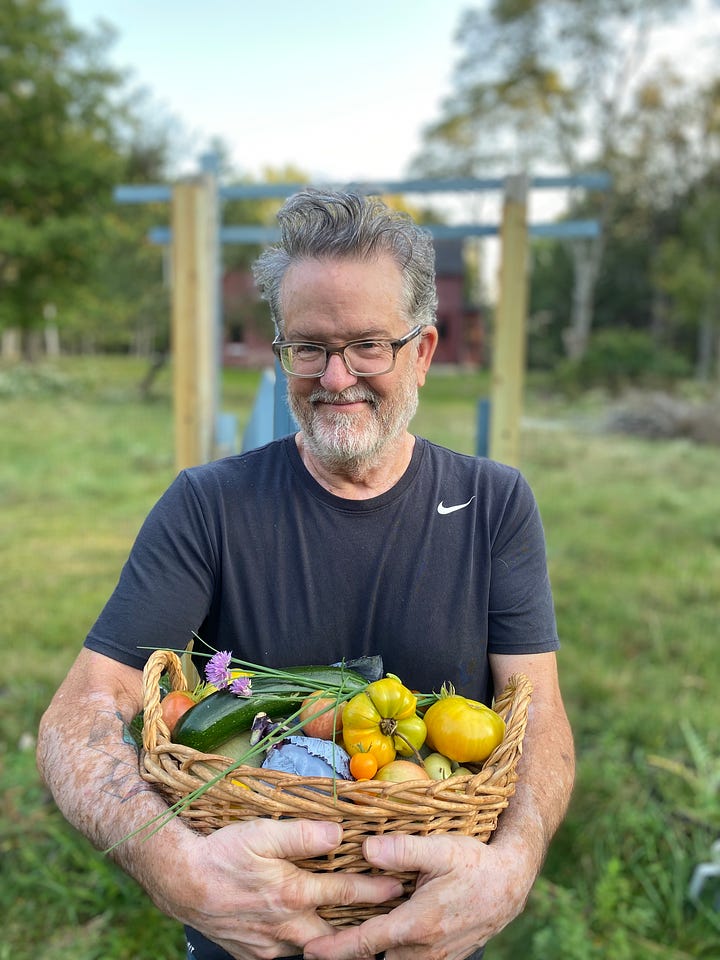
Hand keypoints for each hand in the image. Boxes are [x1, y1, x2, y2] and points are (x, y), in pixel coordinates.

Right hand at [151, 818, 404, 959]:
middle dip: (363, 923)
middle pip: (337, 930)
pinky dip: (306, 943)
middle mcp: (287, 926)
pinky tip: (310, 931)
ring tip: (355, 923)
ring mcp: (271, 946)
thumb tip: (338, 834)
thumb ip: (302, 835)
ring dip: (335, 934)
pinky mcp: (256, 954)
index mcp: (292, 894)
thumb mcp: (261, 832)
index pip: (345, 893)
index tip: (400, 885)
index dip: (375, 889)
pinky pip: (289, 952)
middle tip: (387, 913)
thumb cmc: (221, 852)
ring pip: (314, 945)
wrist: (180, 882)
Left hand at [303, 833, 533, 959]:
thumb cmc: (475, 862)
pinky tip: (388, 933)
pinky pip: (413, 959)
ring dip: (376, 950)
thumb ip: (403, 849)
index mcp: (417, 924)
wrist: (512, 882)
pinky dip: (396, 951)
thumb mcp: (441, 849)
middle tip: (324, 940)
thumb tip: (366, 849)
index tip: (310, 952)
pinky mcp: (446, 957)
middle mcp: (424, 949)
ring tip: (353, 937)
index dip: (336, 949)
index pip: (366, 942)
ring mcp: (437, 957)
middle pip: (378, 957)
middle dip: (353, 951)